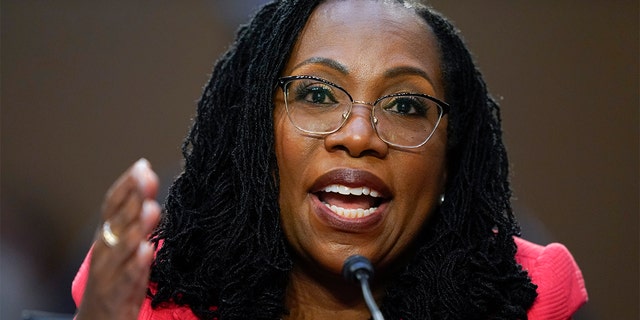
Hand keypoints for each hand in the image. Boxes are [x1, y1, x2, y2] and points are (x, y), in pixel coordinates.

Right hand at [76, 159, 161, 319]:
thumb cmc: (116, 277)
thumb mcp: (125, 245)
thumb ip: (136, 219)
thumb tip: (149, 189)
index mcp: (107, 234)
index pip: (112, 204)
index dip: (126, 184)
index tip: (142, 166)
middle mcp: (104, 249)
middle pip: (117, 220)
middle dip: (133, 198)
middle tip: (149, 178)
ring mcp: (107, 272)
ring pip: (120, 247)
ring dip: (136, 227)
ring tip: (152, 209)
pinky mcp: (114, 295)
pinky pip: (126, 278)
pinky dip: (136, 265)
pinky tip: (148, 251)